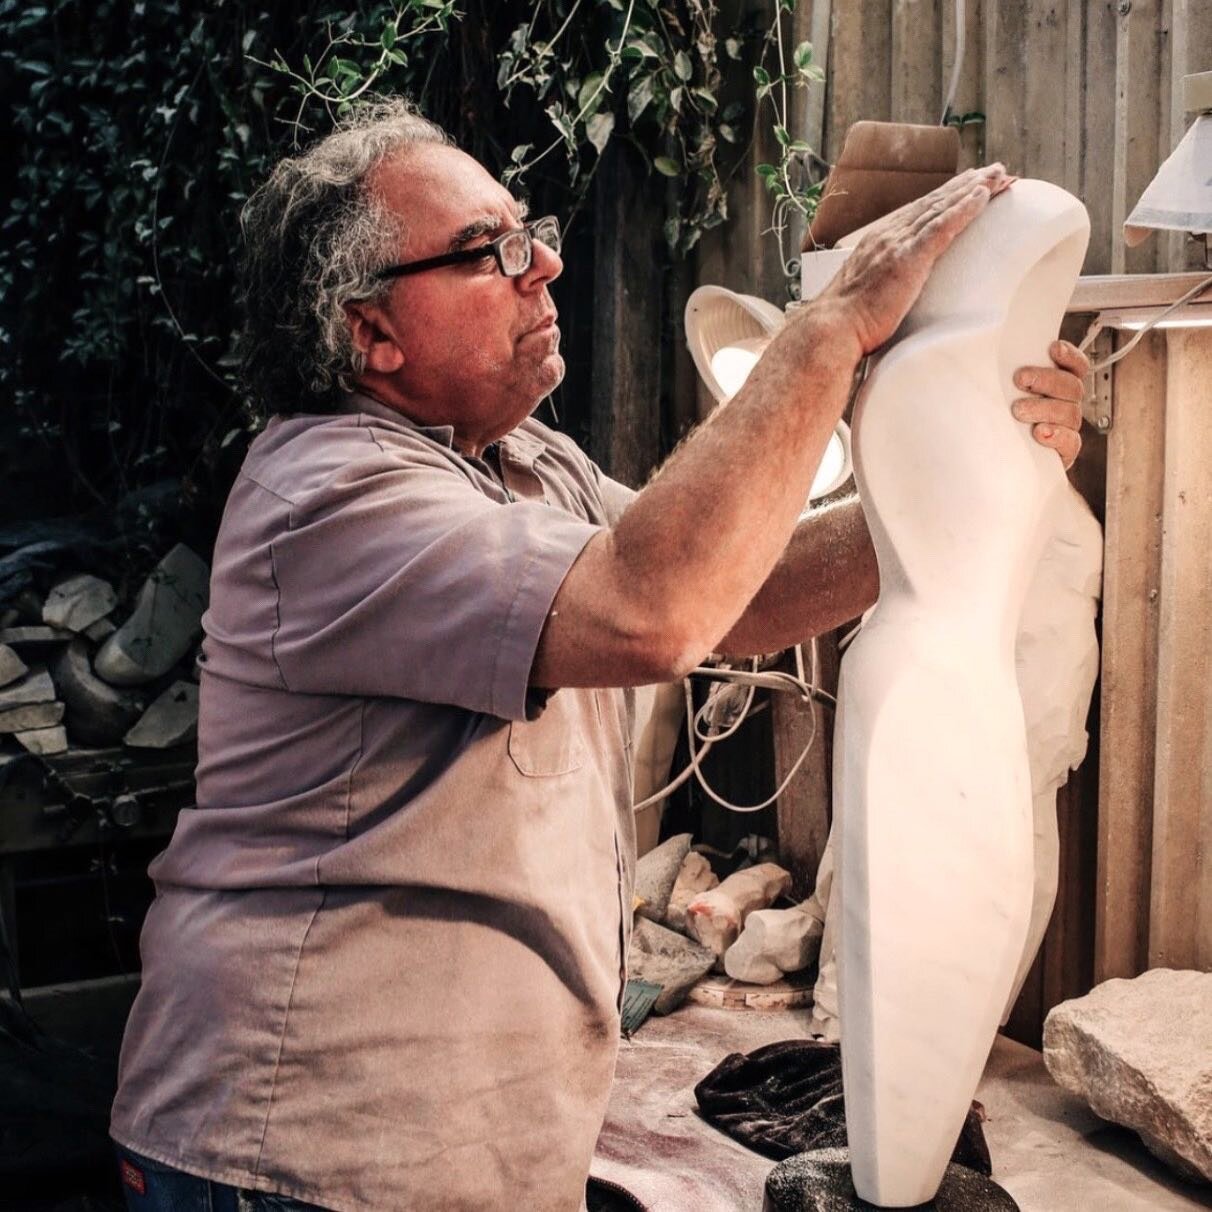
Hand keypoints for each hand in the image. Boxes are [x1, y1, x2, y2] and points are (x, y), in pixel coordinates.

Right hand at [815, 164, 1014, 353]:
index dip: (944, 198)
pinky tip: (983, 196)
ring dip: (973, 189)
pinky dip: (964, 209)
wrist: (833, 328)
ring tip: (998, 175)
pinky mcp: (908, 258)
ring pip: (941, 208)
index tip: (966, 187)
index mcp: (877, 242)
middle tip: (993, 171)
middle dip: (965, 185)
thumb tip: (889, 293)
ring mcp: (897, 244)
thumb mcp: (864, 294)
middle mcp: (888, 235)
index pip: (917, 213)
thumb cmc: (846, 323)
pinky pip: (942, 226)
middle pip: (933, 203)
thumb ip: (880, 283)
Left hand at [1011, 340, 1086, 469]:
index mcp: (1058, 385)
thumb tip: (981, 355)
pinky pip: (1071, 441)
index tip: (1053, 349)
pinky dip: (1057, 435)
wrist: (1001, 461)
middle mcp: (1067, 403)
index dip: (1069, 356)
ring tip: (1019, 410)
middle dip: (1046, 379)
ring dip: (1044, 408)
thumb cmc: (1000, 421)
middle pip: (1071, 386)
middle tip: (1021, 379)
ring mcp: (1067, 427)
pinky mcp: (1066, 450)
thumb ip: (1003, 378)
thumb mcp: (1000, 396)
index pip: (1075, 366)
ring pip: (1069, 412)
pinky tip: (1040, 432)